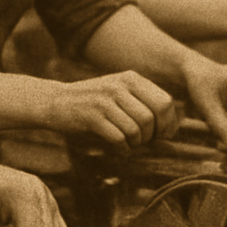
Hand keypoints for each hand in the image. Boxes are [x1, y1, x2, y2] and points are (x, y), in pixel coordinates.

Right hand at [46, 72, 178, 146]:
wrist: (56, 101)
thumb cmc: (93, 102)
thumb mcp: (119, 92)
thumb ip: (143, 103)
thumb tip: (171, 129)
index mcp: (131, 78)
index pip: (165, 102)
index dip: (168, 123)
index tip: (161, 135)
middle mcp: (120, 86)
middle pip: (152, 117)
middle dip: (153, 135)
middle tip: (145, 142)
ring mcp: (105, 100)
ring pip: (137, 129)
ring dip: (136, 143)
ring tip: (128, 143)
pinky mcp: (92, 116)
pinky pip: (119, 138)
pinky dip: (122, 149)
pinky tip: (118, 148)